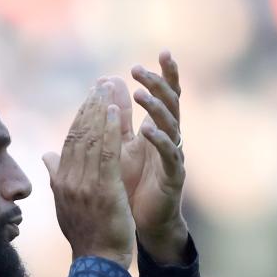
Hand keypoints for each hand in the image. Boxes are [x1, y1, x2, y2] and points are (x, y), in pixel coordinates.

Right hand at [42, 81, 134, 268]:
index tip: (90, 97)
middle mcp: (69, 179)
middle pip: (79, 134)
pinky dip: (110, 131)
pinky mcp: (103, 190)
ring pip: (92, 140)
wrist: (97, 261)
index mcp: (61, 181)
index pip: (69, 141)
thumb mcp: (64, 203)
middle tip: (101, 84)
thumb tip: (46, 154)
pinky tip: (116, 112)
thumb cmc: (86, 234)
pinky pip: (106, 154)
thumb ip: (55, 176)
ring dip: (101, 111)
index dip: (80, 116)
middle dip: (90, 107)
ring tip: (110, 89)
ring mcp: (85, 185)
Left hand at [105, 51, 188, 264]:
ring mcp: (173, 156)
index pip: (162, 97)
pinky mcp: (174, 175)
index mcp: (155, 131)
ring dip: (156, 107)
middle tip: (141, 68)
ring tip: (142, 93)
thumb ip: (115, 124)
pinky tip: (148, 129)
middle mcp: (169, 139)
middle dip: (159, 83)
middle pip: (171, 103)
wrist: (141, 224)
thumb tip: (102, 97)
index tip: (159, 53)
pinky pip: (169, 154)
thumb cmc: (131, 187)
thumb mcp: (119, 150)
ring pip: (172, 124)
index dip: (162, 76)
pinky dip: (159, 140)